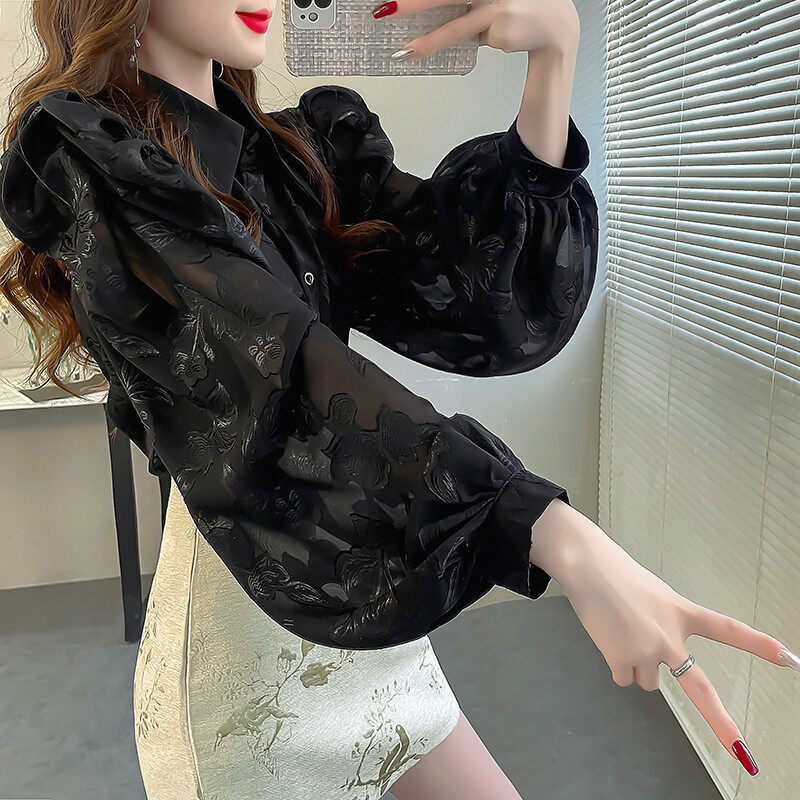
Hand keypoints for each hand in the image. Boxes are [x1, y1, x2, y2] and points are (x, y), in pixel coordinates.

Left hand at [370, 0, 579, 61]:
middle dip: (413, 4)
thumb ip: (469, 2)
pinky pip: (477, 39)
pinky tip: (502, 34)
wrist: (557, 27)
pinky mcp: (500, 31)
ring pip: (455, 26)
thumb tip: (436, 10)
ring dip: (428, 42)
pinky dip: (482, 39)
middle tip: (387, 10)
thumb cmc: (525, 5)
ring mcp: (496, 7)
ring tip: (406, 52)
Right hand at [530, 499, 799, 776]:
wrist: (588, 567)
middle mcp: (670, 637)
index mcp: (683, 613)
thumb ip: (664, 627)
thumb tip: (652, 663)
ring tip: (620, 632)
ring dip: (635, 664)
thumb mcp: (654, 596)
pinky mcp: (622, 659)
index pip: (728, 630)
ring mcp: (648, 650)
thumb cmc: (617, 577)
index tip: (789, 659)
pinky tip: (608, 637)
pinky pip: (623, 678)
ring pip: (647, 681)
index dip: (759, 645)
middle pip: (700, 689)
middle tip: (742, 753)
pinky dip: (615, 663)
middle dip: (721, 724)